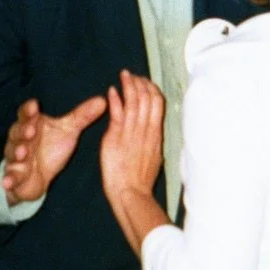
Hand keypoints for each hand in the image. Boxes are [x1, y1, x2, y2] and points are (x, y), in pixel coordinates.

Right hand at [1, 94, 107, 204]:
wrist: (39, 175)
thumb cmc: (51, 147)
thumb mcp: (68, 131)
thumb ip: (82, 116)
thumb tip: (103, 100)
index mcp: (32, 124)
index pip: (27, 113)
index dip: (29, 110)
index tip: (35, 105)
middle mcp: (20, 139)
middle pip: (18, 132)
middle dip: (23, 131)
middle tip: (31, 130)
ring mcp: (16, 158)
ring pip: (13, 153)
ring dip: (16, 152)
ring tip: (23, 153)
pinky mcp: (16, 176)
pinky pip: (11, 177)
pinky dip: (9, 179)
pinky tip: (8, 181)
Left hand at [100, 70, 165, 201]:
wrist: (132, 194)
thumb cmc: (141, 180)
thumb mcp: (155, 156)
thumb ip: (153, 140)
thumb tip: (154, 129)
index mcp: (156, 134)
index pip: (158, 103)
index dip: (151, 89)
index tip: (145, 82)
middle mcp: (146, 130)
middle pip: (147, 98)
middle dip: (140, 83)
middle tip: (132, 75)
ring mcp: (131, 133)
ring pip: (133, 102)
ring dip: (129, 86)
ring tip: (124, 75)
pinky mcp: (116, 138)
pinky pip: (117, 114)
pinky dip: (116, 100)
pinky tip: (112, 90)